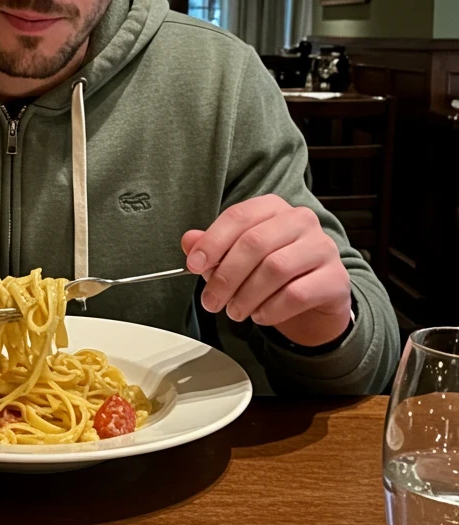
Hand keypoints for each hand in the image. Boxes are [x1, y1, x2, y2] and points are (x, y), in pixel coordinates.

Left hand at [181, 194, 351, 347]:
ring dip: (246, 296)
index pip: (238, 216)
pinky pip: (297, 294)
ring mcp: (322, 247)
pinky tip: (259, 316)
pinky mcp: (336, 278)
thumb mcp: (238, 257)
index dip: (212, 242)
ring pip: (275, 268)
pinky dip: (271, 309)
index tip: (194, 265)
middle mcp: (300, 220)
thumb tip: (189, 241)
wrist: (315, 297)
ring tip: (234, 312)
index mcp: (273, 207)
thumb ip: (214, 247)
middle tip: (211, 301)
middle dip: (226, 276)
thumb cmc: (272, 270)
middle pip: (255, 243)